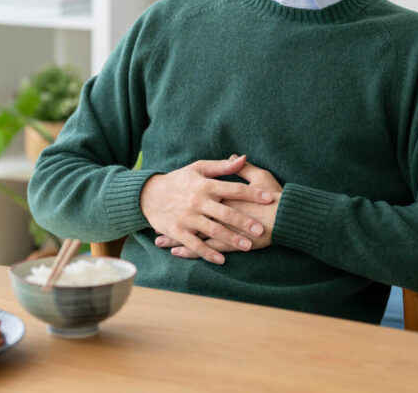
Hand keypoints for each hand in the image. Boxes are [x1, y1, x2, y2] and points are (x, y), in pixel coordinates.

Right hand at [139, 155, 274, 263]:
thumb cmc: (179, 180)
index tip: (270, 198)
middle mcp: (197, 201)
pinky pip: (195, 244)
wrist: (148, 194)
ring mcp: (187, 217)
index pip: (233, 188)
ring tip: (247, 246)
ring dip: (230, 239)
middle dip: (244, 221)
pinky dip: (207, 253)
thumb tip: (243, 158)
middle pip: (225, 212)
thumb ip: (222, 166)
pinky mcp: (177, 230)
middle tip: (261, 230)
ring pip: (212, 230)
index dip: (252, 193)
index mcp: (205, 184)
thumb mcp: (199, 168)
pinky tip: (221, 260)